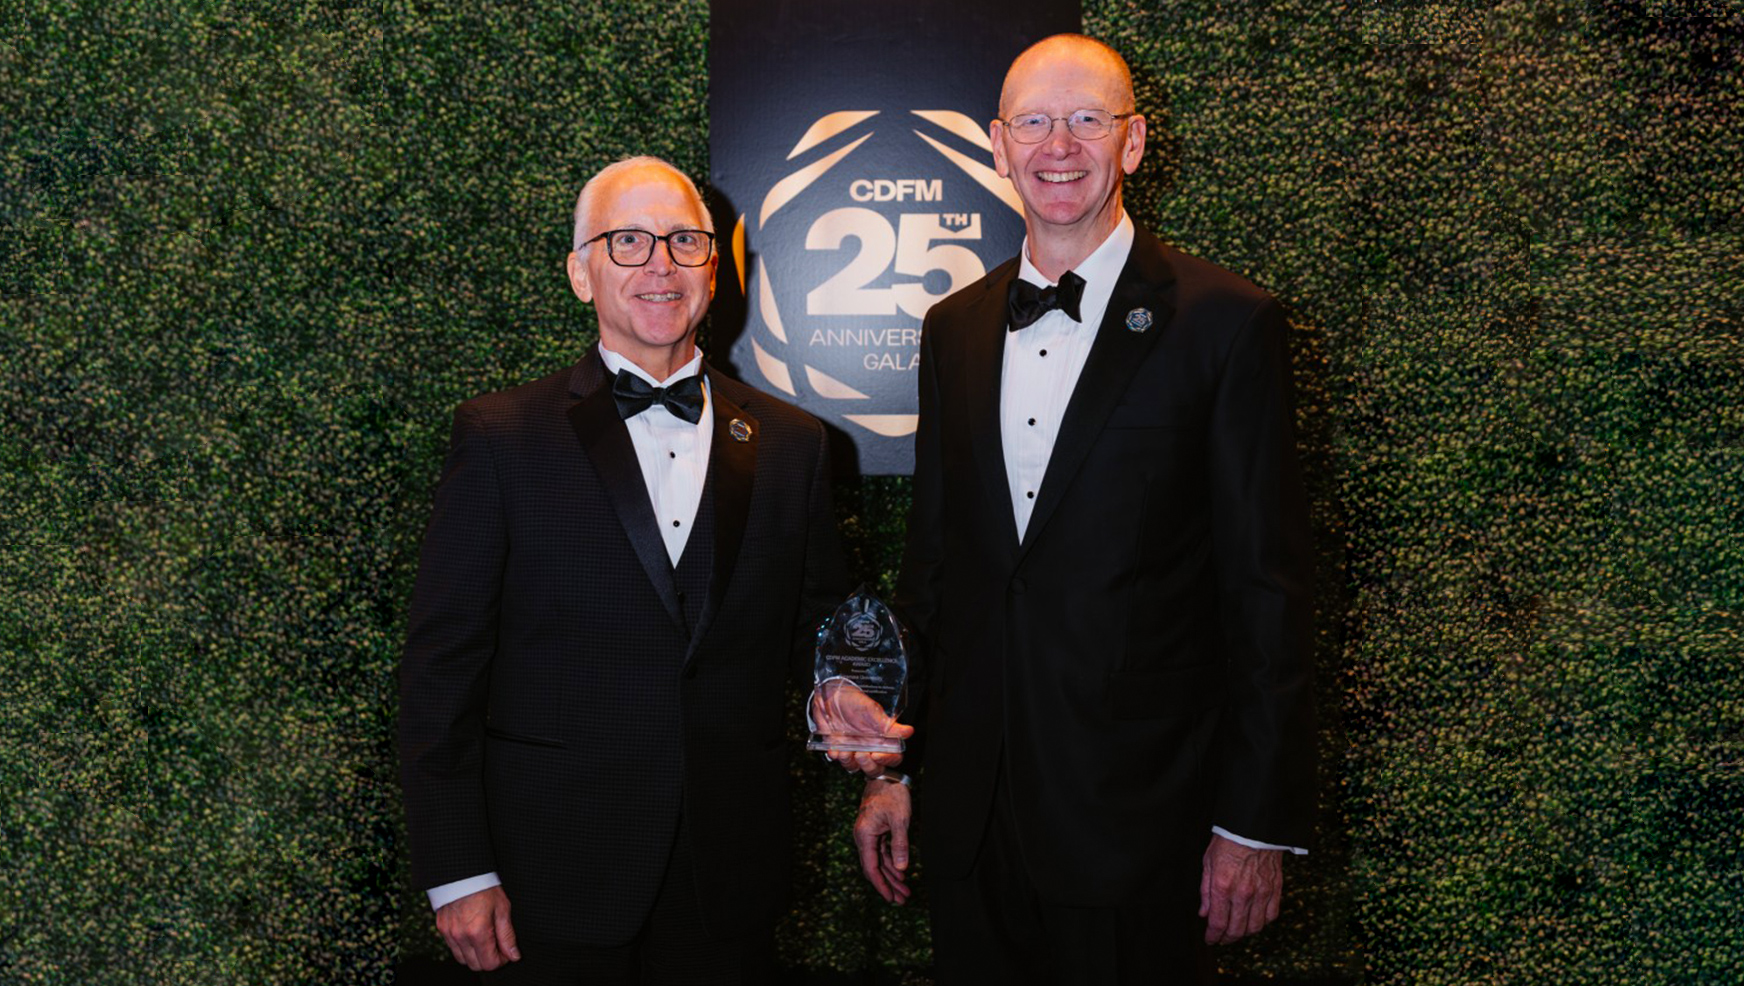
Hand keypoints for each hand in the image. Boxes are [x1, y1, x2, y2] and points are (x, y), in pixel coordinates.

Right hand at [436, 885, 520, 970]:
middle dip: (489, 960)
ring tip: (486, 940)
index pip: (489, 964)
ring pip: (462, 959)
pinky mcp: (442, 928)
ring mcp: (449, 933)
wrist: (462, 871)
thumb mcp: (502, 909)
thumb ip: (507, 935)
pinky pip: (453, 948)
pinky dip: (464, 947)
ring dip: (475, 955)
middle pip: (476, 965)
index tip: (507, 952)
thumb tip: (514, 955)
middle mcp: (460, 936)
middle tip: (498, 946)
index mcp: (478, 932)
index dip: (501, 960)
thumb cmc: (484, 886)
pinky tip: (473, 934)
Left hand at [810, 678, 913, 776]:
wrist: (830, 694)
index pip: (892, 758)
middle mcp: (869, 747)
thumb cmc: (854, 700)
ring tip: (844, 751)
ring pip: (855, 768)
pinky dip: (836, 756)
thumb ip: (889, 725)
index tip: (877, 755)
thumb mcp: (872, 710)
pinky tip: (834, 749)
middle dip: (868, 766)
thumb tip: (909, 731)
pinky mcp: (837, 748)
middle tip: (861, 754)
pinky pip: (837, 759)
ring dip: (849, 762)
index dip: (887, 760)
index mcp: (882, 739)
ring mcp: (853, 749)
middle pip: (875, 769)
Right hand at [853, 778, 912, 903]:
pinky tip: (900, 874)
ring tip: (904, 891)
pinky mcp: (876, 832)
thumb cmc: (892, 794)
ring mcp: (869, 835)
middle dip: (888, 885)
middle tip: (902, 900)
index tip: (890, 898)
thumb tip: (902, 869)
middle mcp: (863, 837)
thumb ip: (900, 845)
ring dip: (891, 876)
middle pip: (874, 868)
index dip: (880, 885)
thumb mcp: (900, 820)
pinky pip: (882, 853)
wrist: (886, 775)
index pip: (870, 867)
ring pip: (879, 862)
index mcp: (864, 836)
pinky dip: (891, 863)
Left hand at [1199, 834, 1282, 944]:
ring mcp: (1261, 892)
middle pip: (1236, 930)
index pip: (1218, 923)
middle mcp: (1243, 894)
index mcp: (1223, 887)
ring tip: (1237, 931)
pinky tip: (1255, 920)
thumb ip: (1206, 891)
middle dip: (1227, 939)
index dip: (1213, 936)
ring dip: (1244, 933)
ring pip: (1255, 927)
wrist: (1253, 827)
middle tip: (1222, 939)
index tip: (1210, 939)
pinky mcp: (1275, 889)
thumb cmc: (1228, 841)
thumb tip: (1204, 913)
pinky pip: (1271, 915)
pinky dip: (1263, 922)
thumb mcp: (1208, 863)